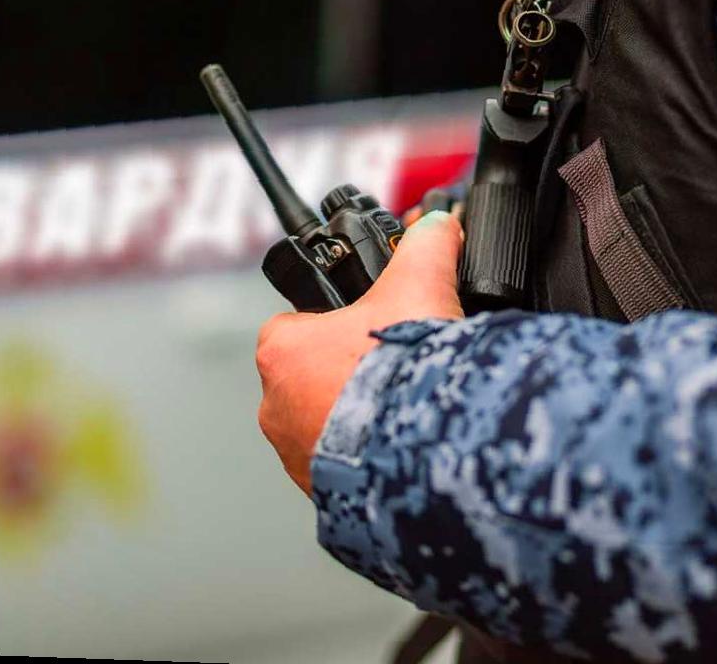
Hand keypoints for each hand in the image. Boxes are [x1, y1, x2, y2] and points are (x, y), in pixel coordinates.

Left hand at [255, 210, 464, 494]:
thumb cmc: (405, 371)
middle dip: (348, 373)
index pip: (294, 326)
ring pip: (324, 426)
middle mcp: (275, 406)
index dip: (333, 323)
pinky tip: (402, 445)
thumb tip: (440, 223)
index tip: (365, 327)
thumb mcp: (420, 285)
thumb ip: (426, 245)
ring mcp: (295, 454)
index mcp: (282, 351)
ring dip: (357, 419)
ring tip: (401, 407)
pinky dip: (367, 458)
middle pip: (310, 377)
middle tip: (391, 368)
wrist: (426, 454)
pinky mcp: (321, 493)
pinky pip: (341, 469)